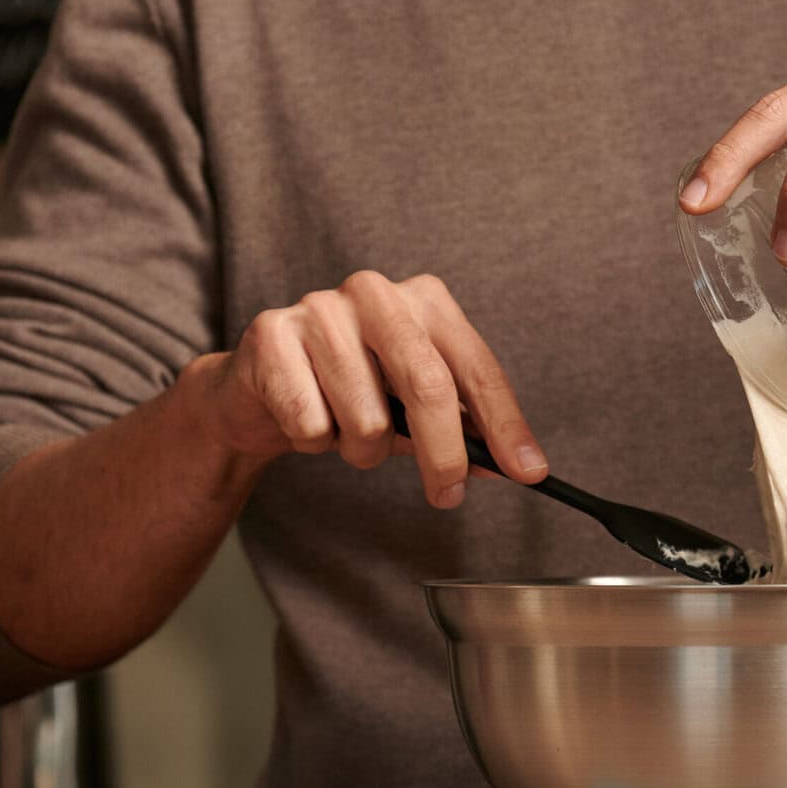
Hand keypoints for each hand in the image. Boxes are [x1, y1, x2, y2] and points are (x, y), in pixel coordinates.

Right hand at [195, 270, 547, 507]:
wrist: (257, 387)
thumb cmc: (346, 392)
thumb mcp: (411, 408)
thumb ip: (461, 430)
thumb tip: (514, 466)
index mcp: (422, 301)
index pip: (475, 368)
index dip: (505, 425)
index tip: (529, 472)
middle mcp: (374, 293)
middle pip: (428, 387)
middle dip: (445, 455)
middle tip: (447, 494)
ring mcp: (319, 309)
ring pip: (365, 420)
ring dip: (360, 451)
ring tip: (343, 432)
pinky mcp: (271, 336)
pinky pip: (311, 425)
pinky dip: (313, 443)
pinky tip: (304, 418)